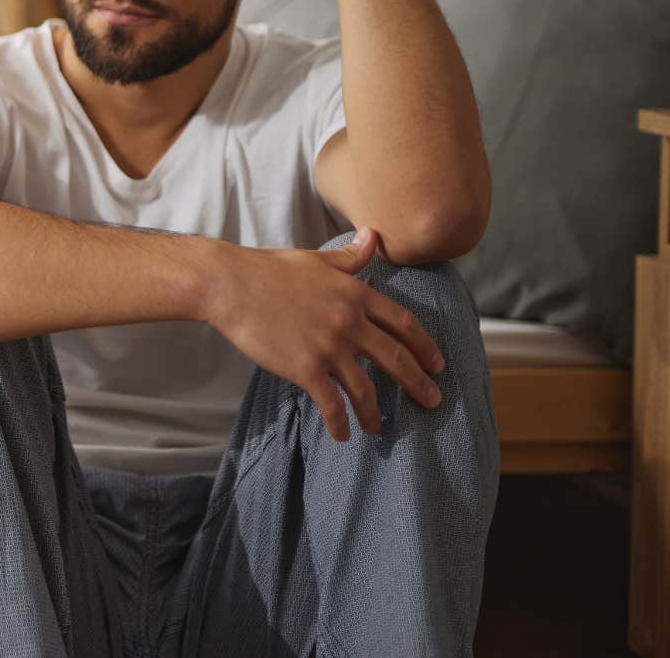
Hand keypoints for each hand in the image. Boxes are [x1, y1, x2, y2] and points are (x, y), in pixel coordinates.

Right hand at [206, 229, 445, 440]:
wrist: (231, 285)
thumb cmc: (270, 269)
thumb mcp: (317, 259)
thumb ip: (350, 256)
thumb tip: (374, 236)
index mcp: (356, 295)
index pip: (403, 323)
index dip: (424, 346)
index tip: (437, 364)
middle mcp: (349, 322)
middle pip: (395, 358)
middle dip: (418, 383)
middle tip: (432, 401)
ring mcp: (328, 347)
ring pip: (365, 387)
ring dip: (374, 412)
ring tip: (377, 428)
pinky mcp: (304, 367)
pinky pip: (330, 402)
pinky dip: (339, 422)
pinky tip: (341, 434)